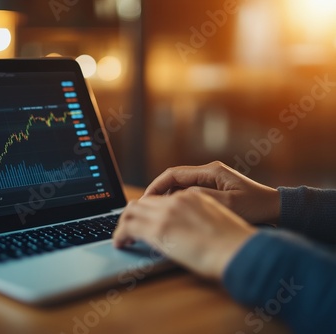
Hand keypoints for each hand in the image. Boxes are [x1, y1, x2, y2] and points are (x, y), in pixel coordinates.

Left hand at [113, 192, 256, 279]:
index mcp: (193, 197)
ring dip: (123, 222)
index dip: (150, 208)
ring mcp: (166, 213)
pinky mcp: (157, 229)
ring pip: (132, 210)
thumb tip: (191, 232)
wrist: (237, 251)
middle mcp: (177, 200)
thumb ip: (200, 219)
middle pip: (143, 201)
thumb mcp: (217, 222)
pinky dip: (120, 234)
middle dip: (133, 214)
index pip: (162, 197)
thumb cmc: (234, 244)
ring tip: (121, 236)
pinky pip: (128, 226)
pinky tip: (120, 243)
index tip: (144, 219)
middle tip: (128, 228)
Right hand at [143, 161, 279, 225]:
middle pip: (174, 179)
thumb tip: (177, 197)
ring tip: (157, 214)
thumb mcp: (228, 204)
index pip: (173, 174)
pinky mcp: (214, 189)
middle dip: (158, 192)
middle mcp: (208, 172)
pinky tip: (175, 215)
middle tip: (146, 209)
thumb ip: (201, 198)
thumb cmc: (256, 207)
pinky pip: (189, 193)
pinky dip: (179, 202)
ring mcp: (211, 180)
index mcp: (211, 171)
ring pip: (180, 186)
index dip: (156, 186)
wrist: (277, 208)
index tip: (145, 201)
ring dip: (167, 198)